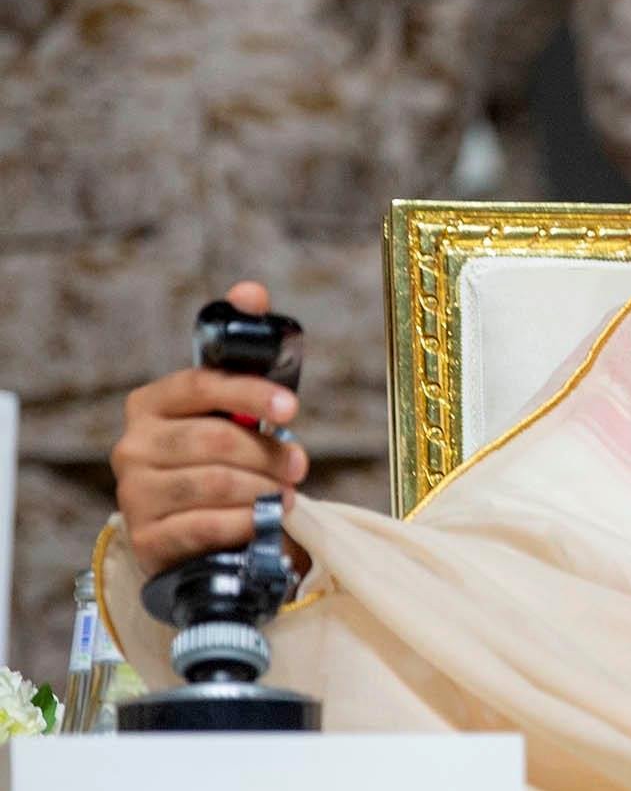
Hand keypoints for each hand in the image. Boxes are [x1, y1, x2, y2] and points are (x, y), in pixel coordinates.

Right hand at [110, 282, 311, 576]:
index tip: (292, 407)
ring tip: (286, 494)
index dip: (251, 393)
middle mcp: (132, 446)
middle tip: (300, 464)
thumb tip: (251, 291)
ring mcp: (134, 493)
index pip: (201, 386)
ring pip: (214, 483)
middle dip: (268, 453)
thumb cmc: (217, 456)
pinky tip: (263, 520)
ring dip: (262, 488)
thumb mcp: (231, 406)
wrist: (191, 528)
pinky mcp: (146, 538)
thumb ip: (241, 351)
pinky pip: (205, 526)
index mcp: (151, 403)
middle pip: (213, 440)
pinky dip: (244, 522)